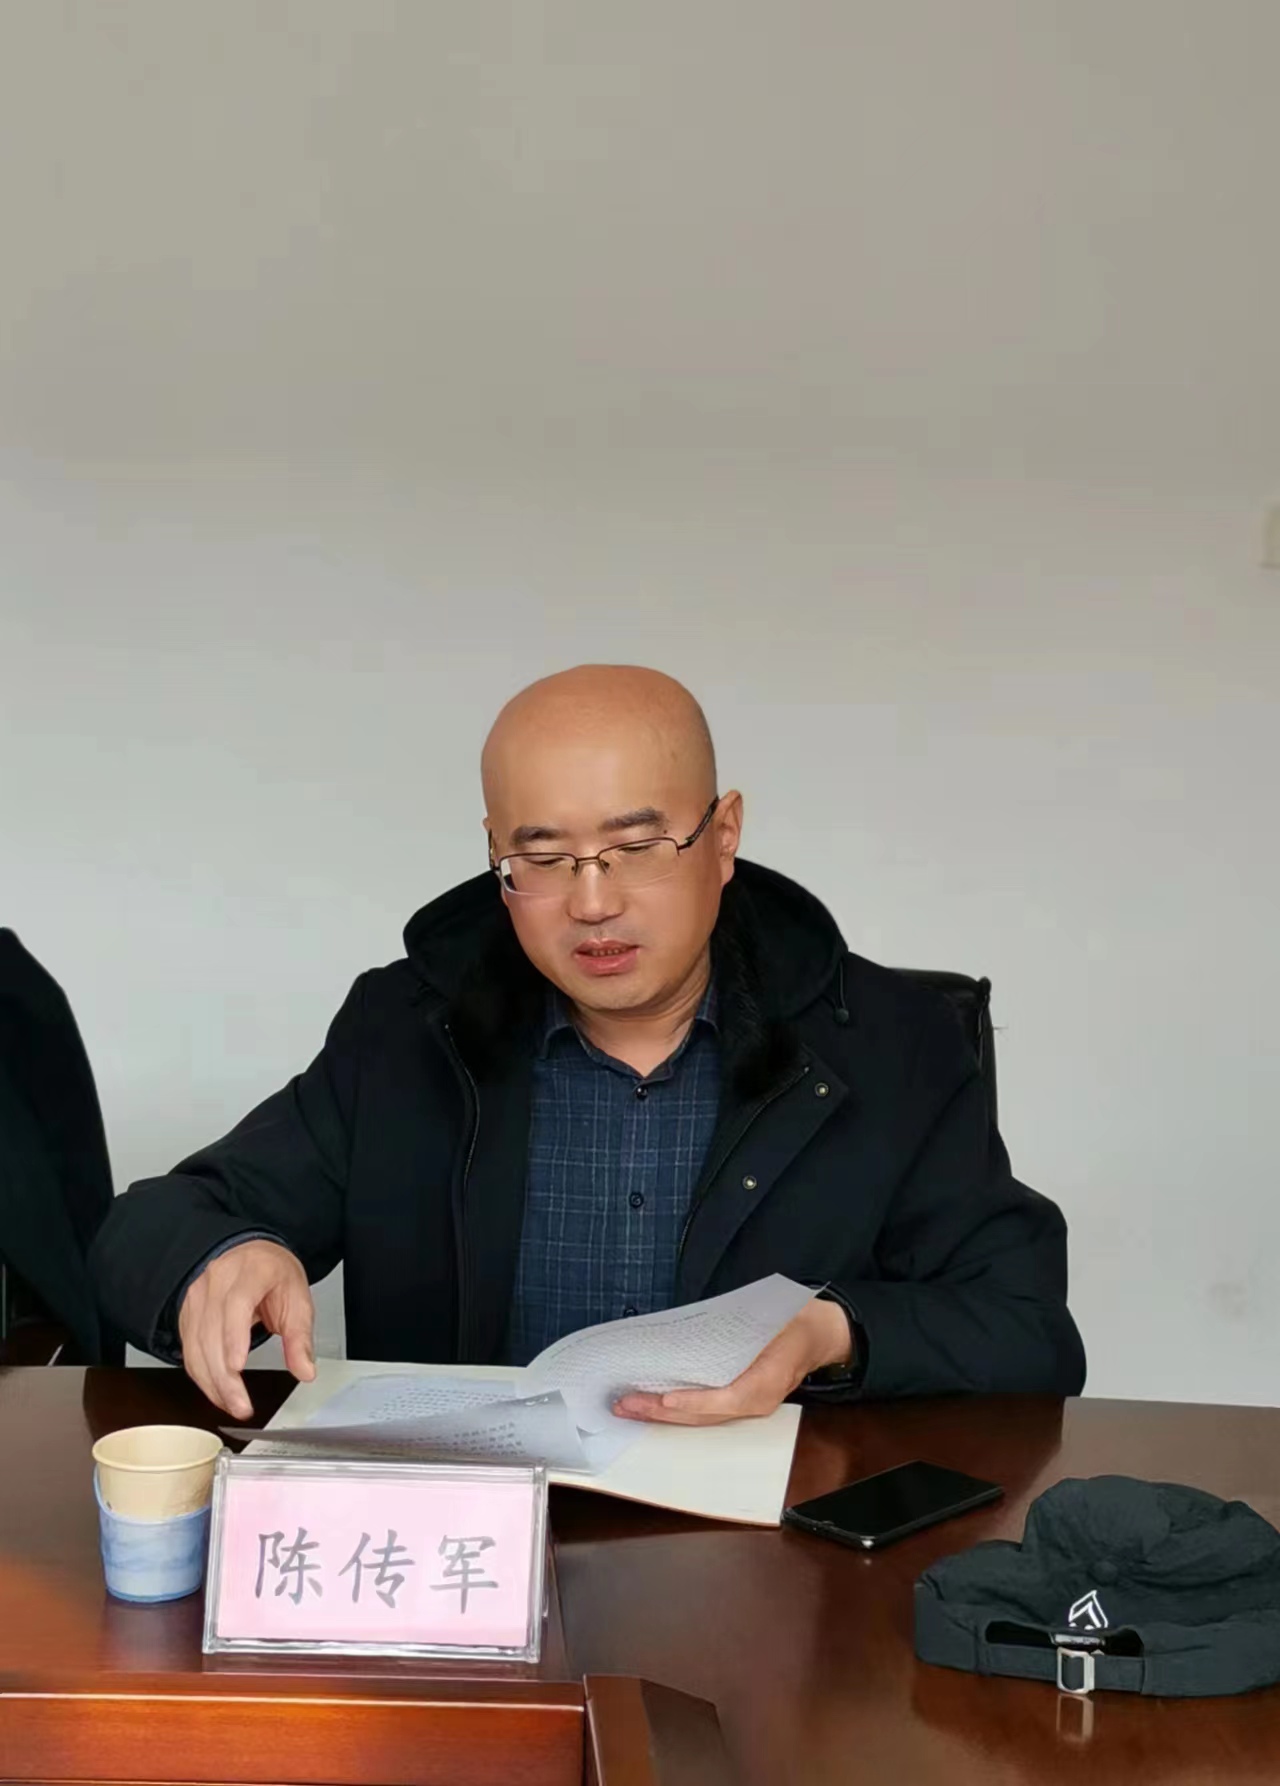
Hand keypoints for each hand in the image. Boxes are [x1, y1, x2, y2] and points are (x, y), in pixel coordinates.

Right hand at [178, 1239, 315, 1420]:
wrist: (248, 1255)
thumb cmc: (272, 1273)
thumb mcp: (298, 1298)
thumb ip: (301, 1337)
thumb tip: (305, 1370)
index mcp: (250, 1271)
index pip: (237, 1304)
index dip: (233, 1338)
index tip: (237, 1367)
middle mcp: (217, 1282)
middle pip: (212, 1333)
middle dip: (224, 1376)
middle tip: (242, 1405)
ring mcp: (197, 1298)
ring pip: (196, 1347)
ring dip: (212, 1383)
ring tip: (233, 1405)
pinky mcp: (187, 1316)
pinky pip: (189, 1352)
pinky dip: (202, 1377)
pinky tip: (218, 1392)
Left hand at [613, 1298, 851, 1426]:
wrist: (820, 1335)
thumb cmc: (794, 1321)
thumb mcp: (774, 1315)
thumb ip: (739, 1326)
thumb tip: (694, 1327)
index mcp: (768, 1381)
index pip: (727, 1399)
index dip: (695, 1402)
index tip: (666, 1399)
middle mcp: (757, 1402)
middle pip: (705, 1416)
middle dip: (662, 1411)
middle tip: (625, 1403)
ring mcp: (750, 1407)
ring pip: (701, 1419)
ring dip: (663, 1414)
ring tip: (629, 1407)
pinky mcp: (741, 1403)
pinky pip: (706, 1411)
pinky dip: (678, 1409)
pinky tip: (653, 1403)